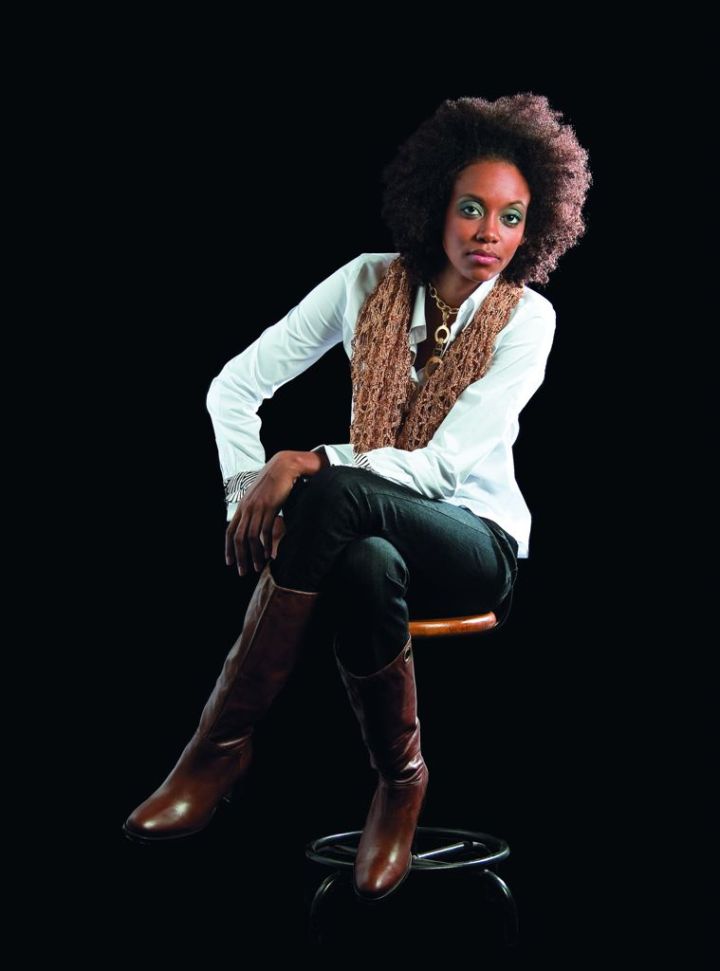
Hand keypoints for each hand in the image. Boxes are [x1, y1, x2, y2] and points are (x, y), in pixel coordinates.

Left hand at [225, 452, 296, 574]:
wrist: (284, 466)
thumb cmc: (274, 481)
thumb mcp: (259, 496)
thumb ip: (254, 508)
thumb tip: (253, 522)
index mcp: (242, 506)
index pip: (230, 531)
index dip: (228, 548)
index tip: (230, 562)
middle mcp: (247, 508)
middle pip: (239, 538)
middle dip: (239, 557)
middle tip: (242, 571)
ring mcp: (258, 508)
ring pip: (251, 537)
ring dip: (254, 555)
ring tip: (257, 567)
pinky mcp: (271, 507)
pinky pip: (266, 530)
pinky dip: (266, 545)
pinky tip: (268, 555)